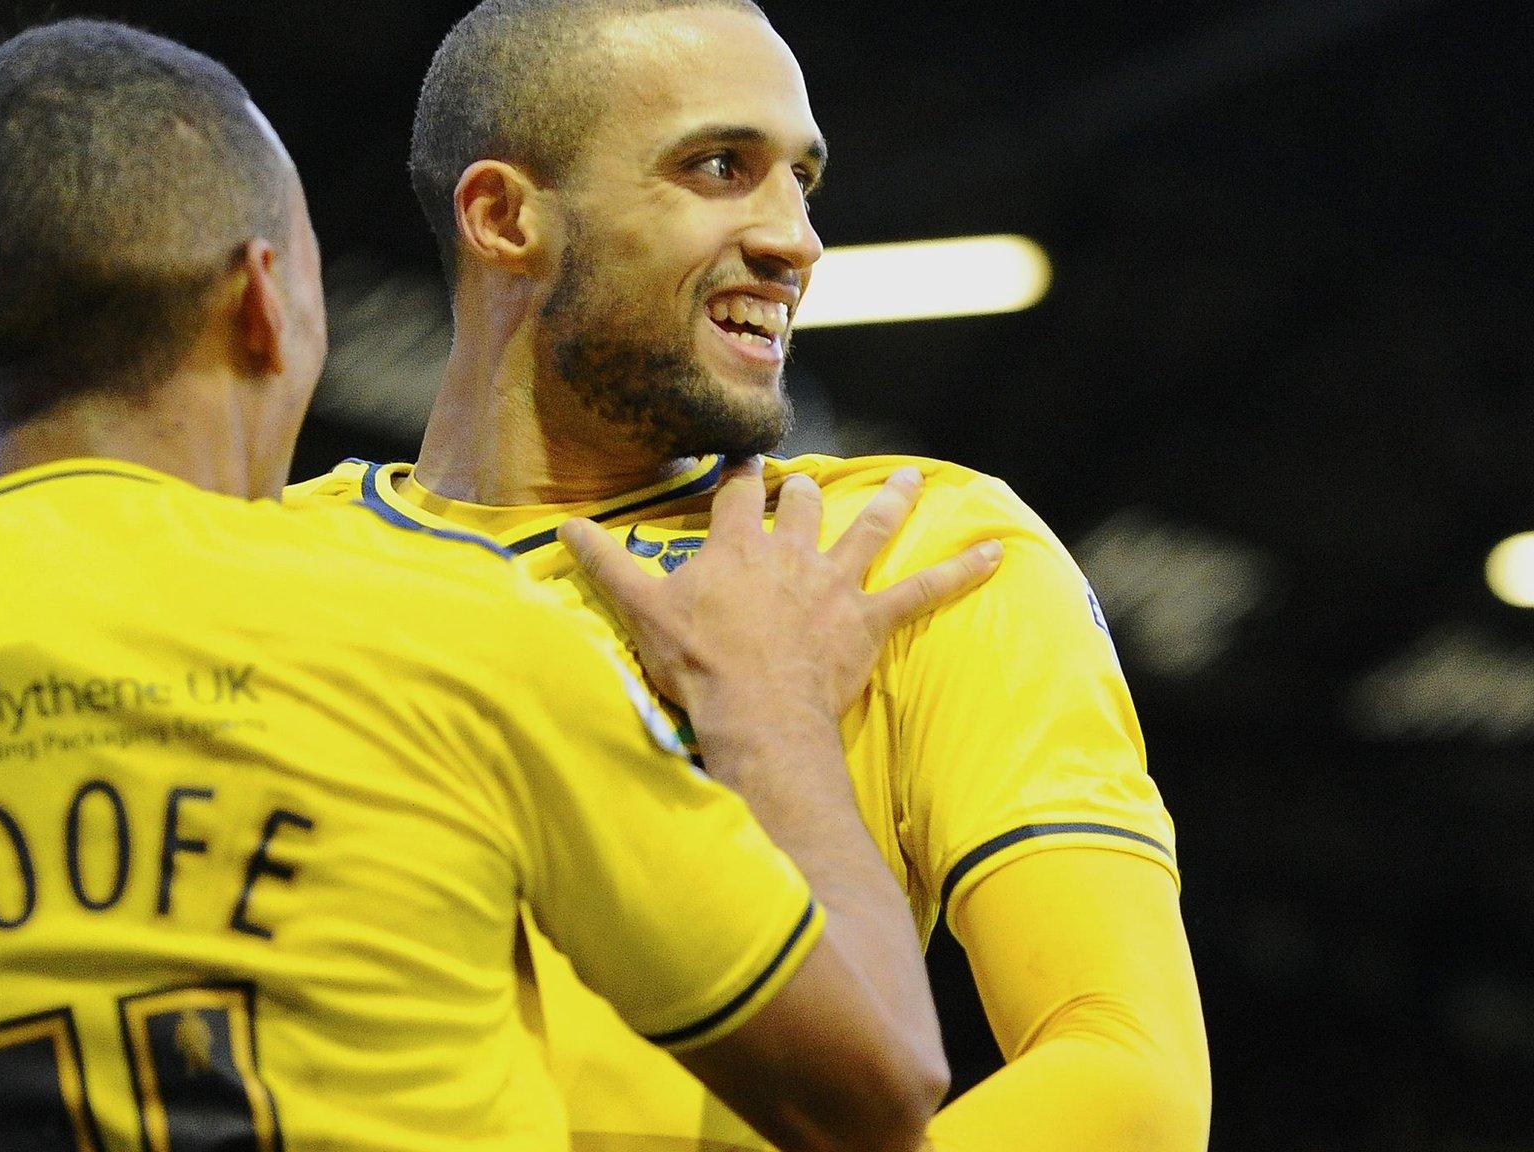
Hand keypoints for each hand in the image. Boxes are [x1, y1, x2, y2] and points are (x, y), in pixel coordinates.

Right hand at [560, 459, 1001, 728]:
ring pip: (868, 530)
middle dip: (804, 489)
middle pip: (802, 506)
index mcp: (736, 547)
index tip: (743, 455)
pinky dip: (961, 570)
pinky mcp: (869, 620)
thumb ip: (604, 564)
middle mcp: (790, 553)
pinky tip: (997, 552)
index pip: (735, 495)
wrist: (756, 714)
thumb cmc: (697, 666)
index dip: (738, 473)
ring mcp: (834, 584)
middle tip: (806, 479)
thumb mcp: (640, 611)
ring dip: (891, 502)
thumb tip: (561, 527)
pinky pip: (924, 590)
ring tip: (911, 480)